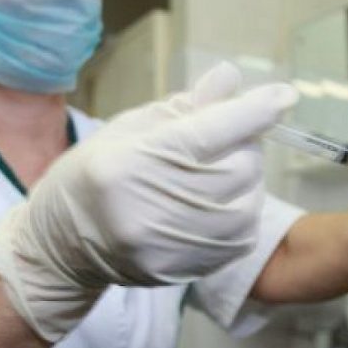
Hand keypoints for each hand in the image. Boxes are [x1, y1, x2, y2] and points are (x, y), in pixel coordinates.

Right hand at [0, 64, 297, 340]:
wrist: (61, 246)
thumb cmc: (94, 174)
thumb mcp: (128, 128)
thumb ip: (184, 107)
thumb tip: (230, 78)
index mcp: (130, 162)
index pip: (207, 133)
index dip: (252, 112)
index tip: (285, 95)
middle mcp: (148, 208)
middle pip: (236, 167)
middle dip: (244, 145)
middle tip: (223, 140)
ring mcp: (167, 246)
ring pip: (247, 202)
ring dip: (246, 181)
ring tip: (216, 173)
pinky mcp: (183, 270)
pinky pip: (241, 235)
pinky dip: (241, 211)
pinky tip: (217, 202)